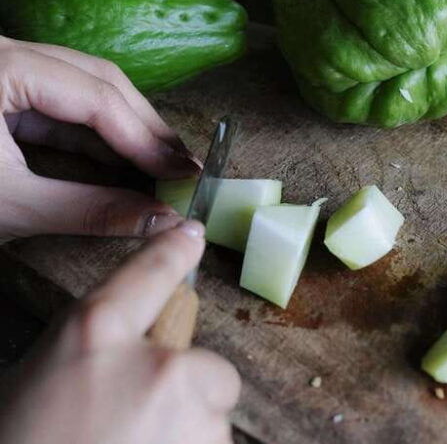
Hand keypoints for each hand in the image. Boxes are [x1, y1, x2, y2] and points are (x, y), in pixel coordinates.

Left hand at [0, 36, 198, 238]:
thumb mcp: (11, 205)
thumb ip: (86, 209)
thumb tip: (160, 218)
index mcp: (4, 66)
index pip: (96, 96)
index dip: (144, 139)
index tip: (182, 172)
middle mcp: (11, 52)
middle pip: (99, 80)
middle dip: (144, 126)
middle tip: (181, 165)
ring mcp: (9, 68)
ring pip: (85, 88)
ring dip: (125, 128)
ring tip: (161, 163)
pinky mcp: (5, 89)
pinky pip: (61, 104)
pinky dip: (93, 134)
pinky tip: (123, 159)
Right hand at [0, 222, 239, 443]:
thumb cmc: (20, 442)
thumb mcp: (33, 385)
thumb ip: (89, 356)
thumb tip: (133, 351)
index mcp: (94, 333)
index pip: (149, 272)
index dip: (173, 252)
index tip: (192, 235)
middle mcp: (153, 364)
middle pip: (209, 368)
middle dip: (187, 399)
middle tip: (136, 430)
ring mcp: (185, 417)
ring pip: (214, 422)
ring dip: (187, 440)